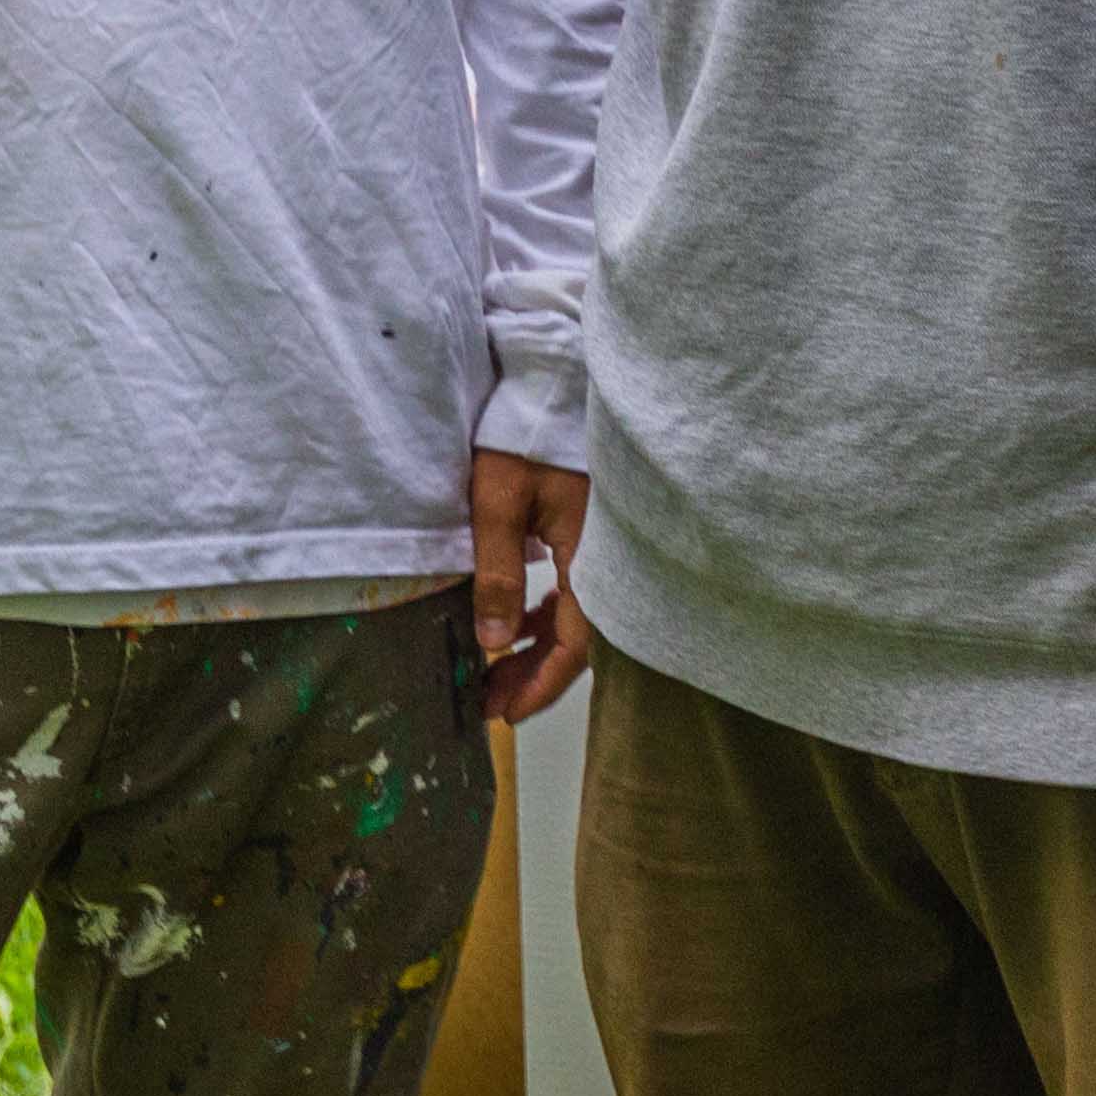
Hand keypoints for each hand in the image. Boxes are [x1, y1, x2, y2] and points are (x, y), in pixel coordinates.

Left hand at [468, 447, 592, 722]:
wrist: (550, 382)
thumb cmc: (524, 439)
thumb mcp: (499, 504)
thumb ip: (498, 574)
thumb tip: (496, 643)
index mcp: (590, 556)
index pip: (575, 642)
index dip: (542, 684)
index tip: (505, 713)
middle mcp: (605, 557)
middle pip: (580, 637)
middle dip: (536, 675)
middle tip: (491, 701)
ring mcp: (601, 543)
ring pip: (579, 615)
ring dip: (541, 647)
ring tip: (498, 668)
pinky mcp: (591, 529)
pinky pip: (578, 589)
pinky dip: (549, 615)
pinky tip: (522, 621)